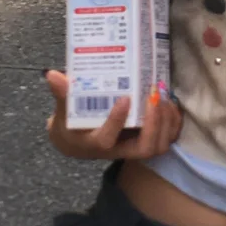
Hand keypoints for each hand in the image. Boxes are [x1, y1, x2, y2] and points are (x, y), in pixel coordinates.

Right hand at [44, 69, 181, 160]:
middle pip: (144, 149)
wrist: (78, 141)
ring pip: (159, 145)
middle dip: (154, 124)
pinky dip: (173, 122)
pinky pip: (167, 137)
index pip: (107, 139)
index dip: (117, 121)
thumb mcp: (62, 112)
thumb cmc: (70, 126)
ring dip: (167, 122)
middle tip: (153, 96)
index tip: (124, 98)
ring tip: (164, 96)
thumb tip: (52, 75)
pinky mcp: (146, 140)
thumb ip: (62, 95)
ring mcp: (135, 146)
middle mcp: (119, 149)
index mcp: (96, 144)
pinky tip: (171, 101)